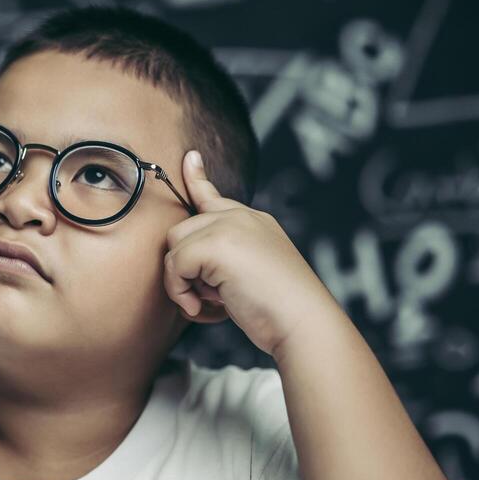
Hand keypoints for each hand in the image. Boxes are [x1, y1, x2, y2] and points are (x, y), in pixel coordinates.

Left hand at [164, 149, 340, 358]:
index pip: (214, 196)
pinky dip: (180, 292)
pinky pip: (176, 264)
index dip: (197, 178)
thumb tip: (185, 266)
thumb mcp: (251, 274)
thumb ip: (222, 260)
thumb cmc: (280, 310)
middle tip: (207, 297)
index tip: (190, 158)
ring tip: (206, 304)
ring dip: (180, 282)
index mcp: (253, 222)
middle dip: (183, 267)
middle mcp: (241, 218)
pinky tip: (202, 309)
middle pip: (182, 230)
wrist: (303, 321)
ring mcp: (229, 226)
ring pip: (175, 246)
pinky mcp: (217, 244)